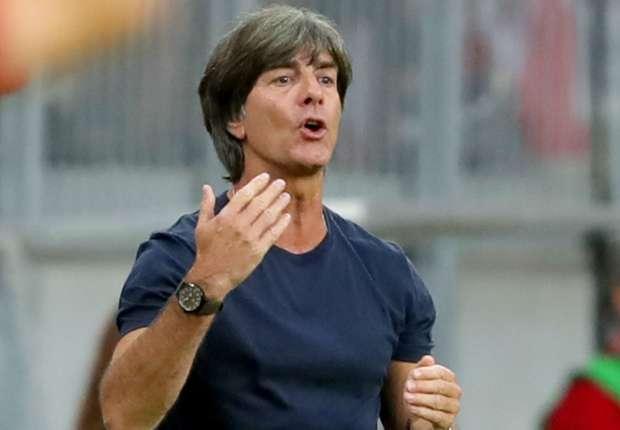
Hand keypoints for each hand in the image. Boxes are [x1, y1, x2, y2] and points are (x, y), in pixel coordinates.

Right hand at [185, 173, 290, 299]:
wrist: (212, 275)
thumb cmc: (207, 249)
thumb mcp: (202, 225)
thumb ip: (207, 205)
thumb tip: (207, 187)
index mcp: (226, 217)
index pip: (244, 195)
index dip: (256, 184)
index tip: (266, 177)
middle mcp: (240, 225)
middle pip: (260, 203)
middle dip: (272, 191)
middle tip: (281, 183)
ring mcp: (251, 238)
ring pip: (268, 217)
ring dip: (279, 205)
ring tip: (286, 196)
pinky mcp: (259, 250)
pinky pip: (272, 234)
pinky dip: (281, 224)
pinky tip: (287, 216)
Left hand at [403, 355, 461, 428]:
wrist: (422, 412)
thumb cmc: (422, 391)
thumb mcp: (418, 377)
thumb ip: (423, 367)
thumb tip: (429, 358)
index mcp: (449, 378)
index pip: (441, 373)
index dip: (427, 373)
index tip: (414, 374)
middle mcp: (454, 391)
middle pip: (441, 386)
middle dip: (423, 386)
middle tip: (409, 386)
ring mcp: (453, 406)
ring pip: (439, 401)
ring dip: (421, 399)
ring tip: (408, 397)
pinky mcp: (449, 420)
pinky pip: (437, 416)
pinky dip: (423, 411)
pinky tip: (412, 408)